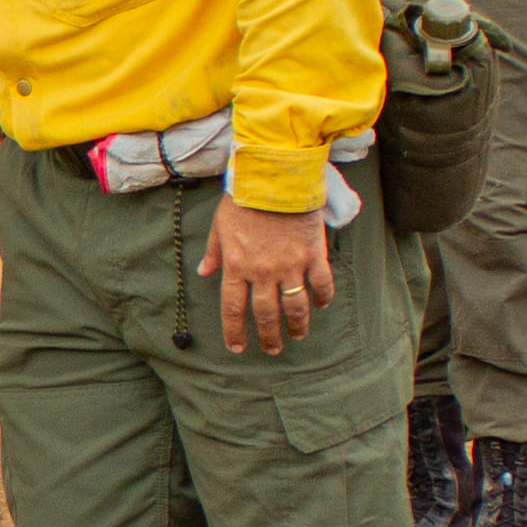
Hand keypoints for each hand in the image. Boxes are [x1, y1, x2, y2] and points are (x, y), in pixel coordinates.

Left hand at [205, 194, 336, 355]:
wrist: (274, 177)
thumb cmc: (244, 198)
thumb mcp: (220, 225)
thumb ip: (213, 253)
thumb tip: (204, 273)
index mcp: (236, 266)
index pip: (233, 309)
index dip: (234, 332)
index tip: (237, 348)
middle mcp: (262, 272)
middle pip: (265, 315)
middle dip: (269, 337)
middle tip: (273, 349)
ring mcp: (289, 265)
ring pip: (295, 307)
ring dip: (297, 325)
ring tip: (298, 335)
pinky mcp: (312, 255)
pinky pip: (321, 284)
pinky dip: (323, 298)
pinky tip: (321, 305)